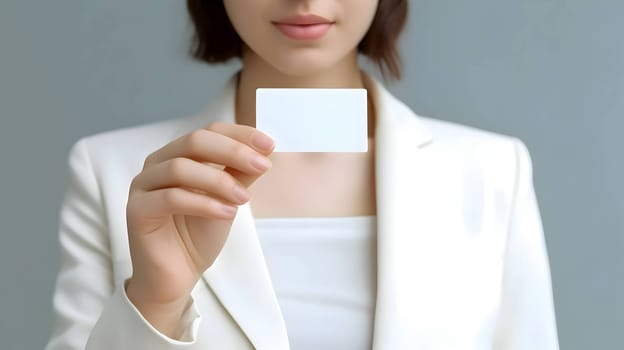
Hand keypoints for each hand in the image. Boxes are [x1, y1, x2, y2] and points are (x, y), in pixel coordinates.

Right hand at [125, 122, 273, 336]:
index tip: (270, 145)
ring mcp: (144, 185)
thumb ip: (241, 174)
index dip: (240, 135)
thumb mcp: (228, 199)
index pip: (209, 131)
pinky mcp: (137, 210)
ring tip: (245, 198)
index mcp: (179, 155)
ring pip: (180, 168)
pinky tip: (226, 213)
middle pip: (194, 141)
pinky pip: (171, 198)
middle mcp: (158, 164)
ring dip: (219, 181)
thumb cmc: (199, 234)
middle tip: (262, 166)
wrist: (177, 275)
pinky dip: (203, 203)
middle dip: (232, 151)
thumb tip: (266, 151)